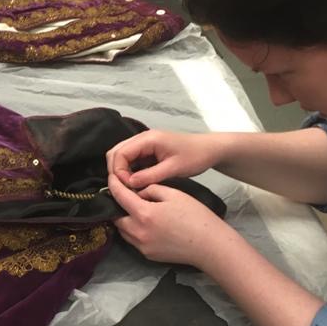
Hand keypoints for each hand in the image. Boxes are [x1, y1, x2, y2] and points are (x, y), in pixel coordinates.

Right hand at [106, 130, 224, 189]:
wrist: (210, 150)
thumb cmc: (195, 157)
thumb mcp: (173, 169)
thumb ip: (150, 176)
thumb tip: (128, 184)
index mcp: (148, 139)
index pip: (120, 153)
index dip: (119, 171)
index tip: (127, 187)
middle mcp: (142, 138)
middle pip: (116, 152)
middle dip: (116, 170)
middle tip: (125, 188)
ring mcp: (144, 143)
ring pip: (122, 155)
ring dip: (121, 170)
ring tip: (130, 186)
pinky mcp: (148, 150)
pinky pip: (131, 158)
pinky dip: (129, 170)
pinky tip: (136, 182)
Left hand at [107, 173, 230, 268]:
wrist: (209, 246)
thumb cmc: (195, 217)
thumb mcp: (174, 194)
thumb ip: (151, 190)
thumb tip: (139, 193)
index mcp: (144, 214)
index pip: (120, 197)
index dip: (113, 186)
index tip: (111, 179)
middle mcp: (138, 233)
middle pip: (116, 218)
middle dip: (118, 206)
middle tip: (126, 197)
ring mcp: (142, 246)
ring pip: (123, 231)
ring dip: (125, 220)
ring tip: (136, 210)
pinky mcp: (148, 255)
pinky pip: (133, 241)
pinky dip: (134, 231)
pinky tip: (146, 224)